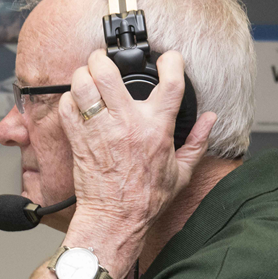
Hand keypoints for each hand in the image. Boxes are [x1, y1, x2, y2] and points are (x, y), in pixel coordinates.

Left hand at [59, 49, 216, 233]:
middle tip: (103, 60)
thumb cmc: (145, 199)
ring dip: (83, 75)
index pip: (170, 83)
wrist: (115, 219)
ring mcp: (100, 130)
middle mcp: (127, 124)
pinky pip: (67, 107)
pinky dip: (69, 100)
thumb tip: (210, 119)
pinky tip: (78, 104)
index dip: (172, 62)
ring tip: (88, 77)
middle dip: (102, 59)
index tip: (169, 59)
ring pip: (82, 85)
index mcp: (156, 129)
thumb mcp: (182, 171)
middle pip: (107, 72)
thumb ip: (197, 141)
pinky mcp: (79, 140)